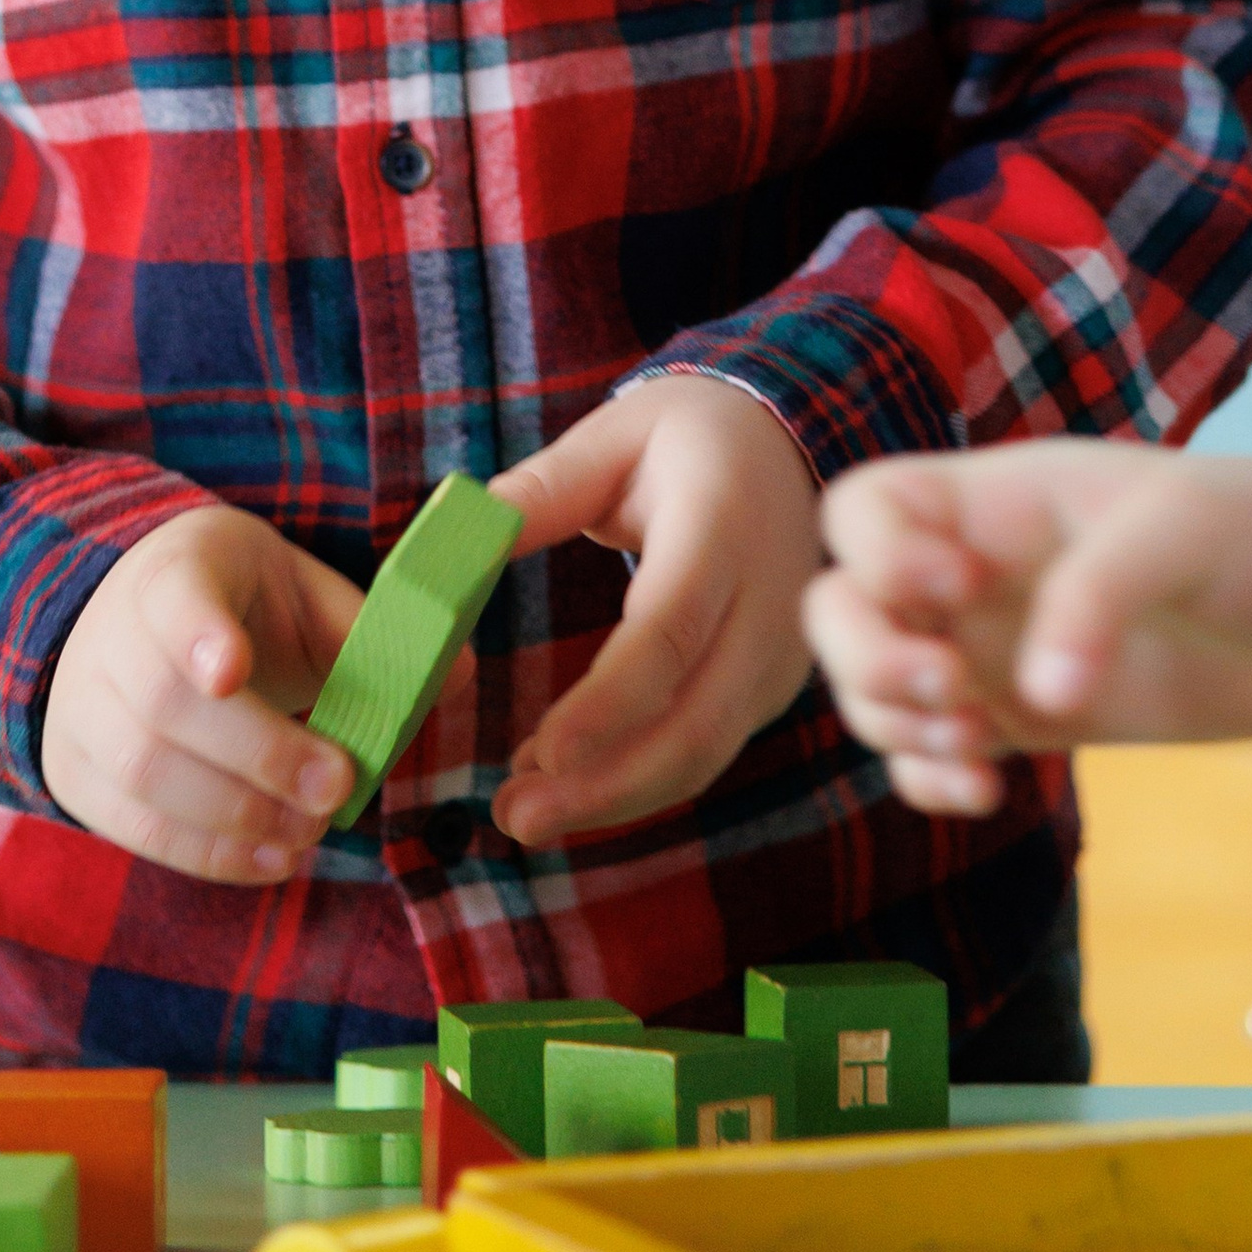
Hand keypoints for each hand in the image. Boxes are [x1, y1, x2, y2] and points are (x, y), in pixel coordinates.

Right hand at [42, 505, 374, 885]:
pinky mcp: (75, 771)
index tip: (233, 672)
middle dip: (257, 755)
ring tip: (310, 832)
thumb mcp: (296, 591)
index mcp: (173, 569)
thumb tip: (457, 673)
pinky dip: (207, 853)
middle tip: (335, 789)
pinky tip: (272, 857)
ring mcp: (81, 707)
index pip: (174, 596)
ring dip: (237, 815)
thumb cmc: (238, 605)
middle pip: (163, 703)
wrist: (132, 619)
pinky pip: (133, 826)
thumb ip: (366, 632)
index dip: (199, 634)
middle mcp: (110, 635)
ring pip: (144, 773)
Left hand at [489, 377, 817, 846]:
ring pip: (705, 754)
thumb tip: (464, 535)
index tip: (543, 752)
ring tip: (524, 814)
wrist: (788, 447)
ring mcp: (778, 656)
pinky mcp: (769, 689)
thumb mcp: (618, 434)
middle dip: (606, 784)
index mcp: (722, 527)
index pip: (670, 630)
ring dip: (616, 798)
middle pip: (695, 721)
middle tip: (514, 816)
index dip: (610, 702)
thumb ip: (544, 488)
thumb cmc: (690, 436)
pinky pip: (708, 749)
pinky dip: (638, 780)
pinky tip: (567, 784)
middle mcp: (767, 604)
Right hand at [804, 438, 1251, 816]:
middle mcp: (976, 572)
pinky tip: (986, 793)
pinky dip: (930, 781)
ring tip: (979, 748)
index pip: (865, 509)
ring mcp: (998, 648)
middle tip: (951, 688)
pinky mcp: (1033, 719)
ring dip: (896, 727)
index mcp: (996, 501)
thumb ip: (1098, 596)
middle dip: (867, 656)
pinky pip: (935, 753)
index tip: (956, 586)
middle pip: (840, 605)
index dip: (876, 554)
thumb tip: (1032, 700)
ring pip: (875, 688)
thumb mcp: (1180, 531)